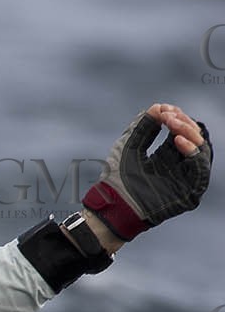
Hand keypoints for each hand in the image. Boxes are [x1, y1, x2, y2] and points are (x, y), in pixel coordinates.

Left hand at [82, 102, 210, 245]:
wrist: (111, 204)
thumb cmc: (116, 179)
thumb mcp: (128, 146)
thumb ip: (142, 127)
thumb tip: (158, 106)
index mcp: (165, 155)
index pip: (181, 132)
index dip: (176, 118)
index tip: (163, 109)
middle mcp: (178, 165)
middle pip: (194, 138)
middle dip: (183, 122)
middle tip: (168, 115)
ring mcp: (184, 178)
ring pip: (201, 150)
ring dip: (189, 133)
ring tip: (173, 125)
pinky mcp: (189, 191)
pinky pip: (200, 168)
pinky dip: (193, 152)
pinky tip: (178, 141)